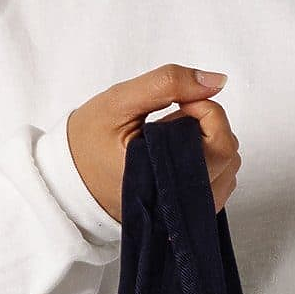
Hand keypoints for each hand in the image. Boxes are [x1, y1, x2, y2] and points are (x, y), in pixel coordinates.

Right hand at [66, 64, 238, 224]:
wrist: (66, 179)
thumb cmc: (86, 140)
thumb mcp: (119, 100)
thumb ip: (168, 83)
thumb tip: (218, 80)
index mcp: (160, 175)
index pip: (218, 141)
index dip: (204, 109)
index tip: (178, 102)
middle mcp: (176, 202)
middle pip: (228, 155)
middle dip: (209, 125)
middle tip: (173, 117)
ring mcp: (182, 211)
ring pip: (228, 170)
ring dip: (210, 144)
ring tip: (172, 139)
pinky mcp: (182, 213)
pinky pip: (218, 184)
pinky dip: (208, 163)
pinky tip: (180, 154)